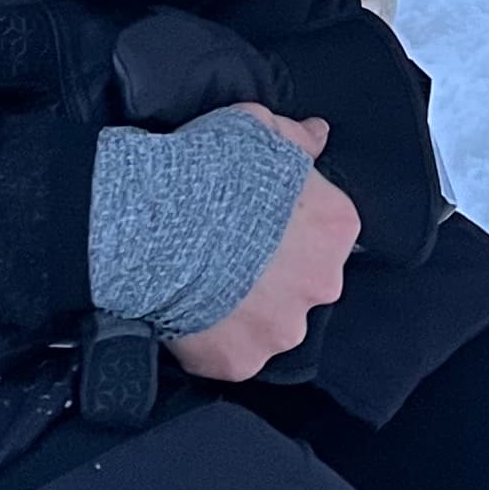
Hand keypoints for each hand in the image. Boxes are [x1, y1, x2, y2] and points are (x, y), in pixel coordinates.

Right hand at [166, 114, 354, 382]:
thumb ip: (296, 137)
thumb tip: (319, 135)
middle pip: (305, 280)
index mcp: (336, 227)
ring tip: (206, 284)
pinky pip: (231, 352)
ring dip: (248, 309)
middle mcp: (322, 284)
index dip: (291, 222)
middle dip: (277, 270)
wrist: (152, 221)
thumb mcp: (258, 127)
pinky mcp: (240, 362)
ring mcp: (282, 329)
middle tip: (232, 251)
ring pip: (272, 322)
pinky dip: (214, 338)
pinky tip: (189, 312)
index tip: (260, 217)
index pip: (326, 228)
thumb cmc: (210, 167)